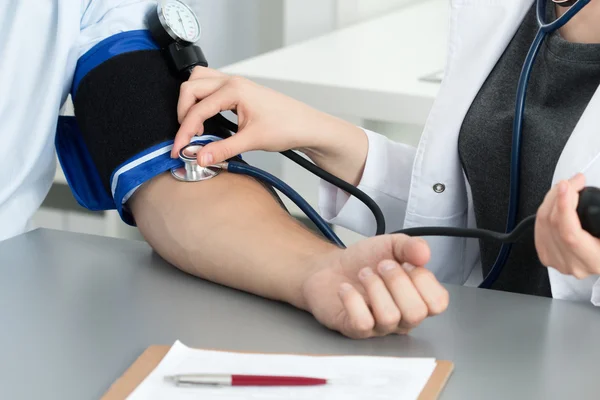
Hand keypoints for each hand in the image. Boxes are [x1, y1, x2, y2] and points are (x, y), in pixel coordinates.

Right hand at [173, 67, 367, 183]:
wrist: (307, 126)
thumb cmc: (288, 126)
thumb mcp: (253, 141)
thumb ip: (223, 149)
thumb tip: (200, 157)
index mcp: (234, 89)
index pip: (197, 109)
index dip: (185, 132)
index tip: (179, 149)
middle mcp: (232, 82)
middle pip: (190, 87)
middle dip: (182, 112)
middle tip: (187, 137)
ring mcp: (235, 84)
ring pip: (198, 82)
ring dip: (190, 102)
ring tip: (196, 127)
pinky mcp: (238, 91)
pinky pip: (210, 88)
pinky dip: (201, 101)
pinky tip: (207, 121)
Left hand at [302, 235, 448, 338]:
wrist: (330, 267)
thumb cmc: (364, 261)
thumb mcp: (390, 246)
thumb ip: (411, 246)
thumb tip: (425, 253)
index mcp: (417, 298)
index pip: (438, 302)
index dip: (423, 280)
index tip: (406, 263)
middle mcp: (402, 317)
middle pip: (416, 312)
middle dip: (397, 280)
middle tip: (381, 266)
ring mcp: (379, 326)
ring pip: (389, 317)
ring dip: (373, 286)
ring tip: (363, 274)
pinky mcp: (355, 330)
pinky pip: (362, 322)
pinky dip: (352, 299)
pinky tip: (346, 288)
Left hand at [535, 173, 599, 278]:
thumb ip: (598, 211)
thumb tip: (584, 190)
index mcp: (594, 260)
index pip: (570, 234)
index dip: (564, 206)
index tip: (567, 186)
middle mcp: (573, 264)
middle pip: (553, 224)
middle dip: (559, 195)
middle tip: (573, 181)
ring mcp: (557, 261)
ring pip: (542, 223)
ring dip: (552, 199)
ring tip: (567, 187)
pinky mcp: (546, 255)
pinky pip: (538, 227)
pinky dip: (546, 210)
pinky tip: (555, 201)